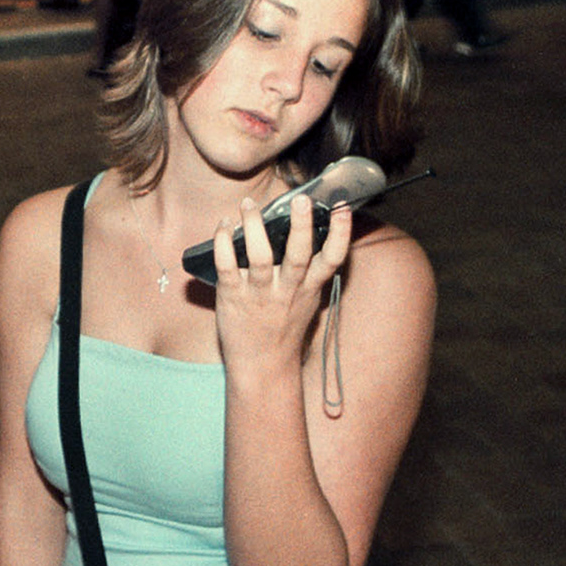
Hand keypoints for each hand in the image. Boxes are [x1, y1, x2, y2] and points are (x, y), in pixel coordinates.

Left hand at [211, 194, 351, 372]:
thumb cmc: (283, 329)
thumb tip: (313, 236)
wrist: (261, 366)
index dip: (340, 234)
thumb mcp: (307, 302)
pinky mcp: (233, 297)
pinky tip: (224, 226)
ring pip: (259, 256)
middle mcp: (287, 290)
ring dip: (254, 226)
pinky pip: (227, 266)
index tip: (342, 209)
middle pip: (298, 254)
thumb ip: (310, 273)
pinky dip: (224, 243)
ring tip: (249, 205)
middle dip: (301, 226)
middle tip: (301, 199)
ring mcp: (259, 294)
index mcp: (308, 288)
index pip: (332, 259)